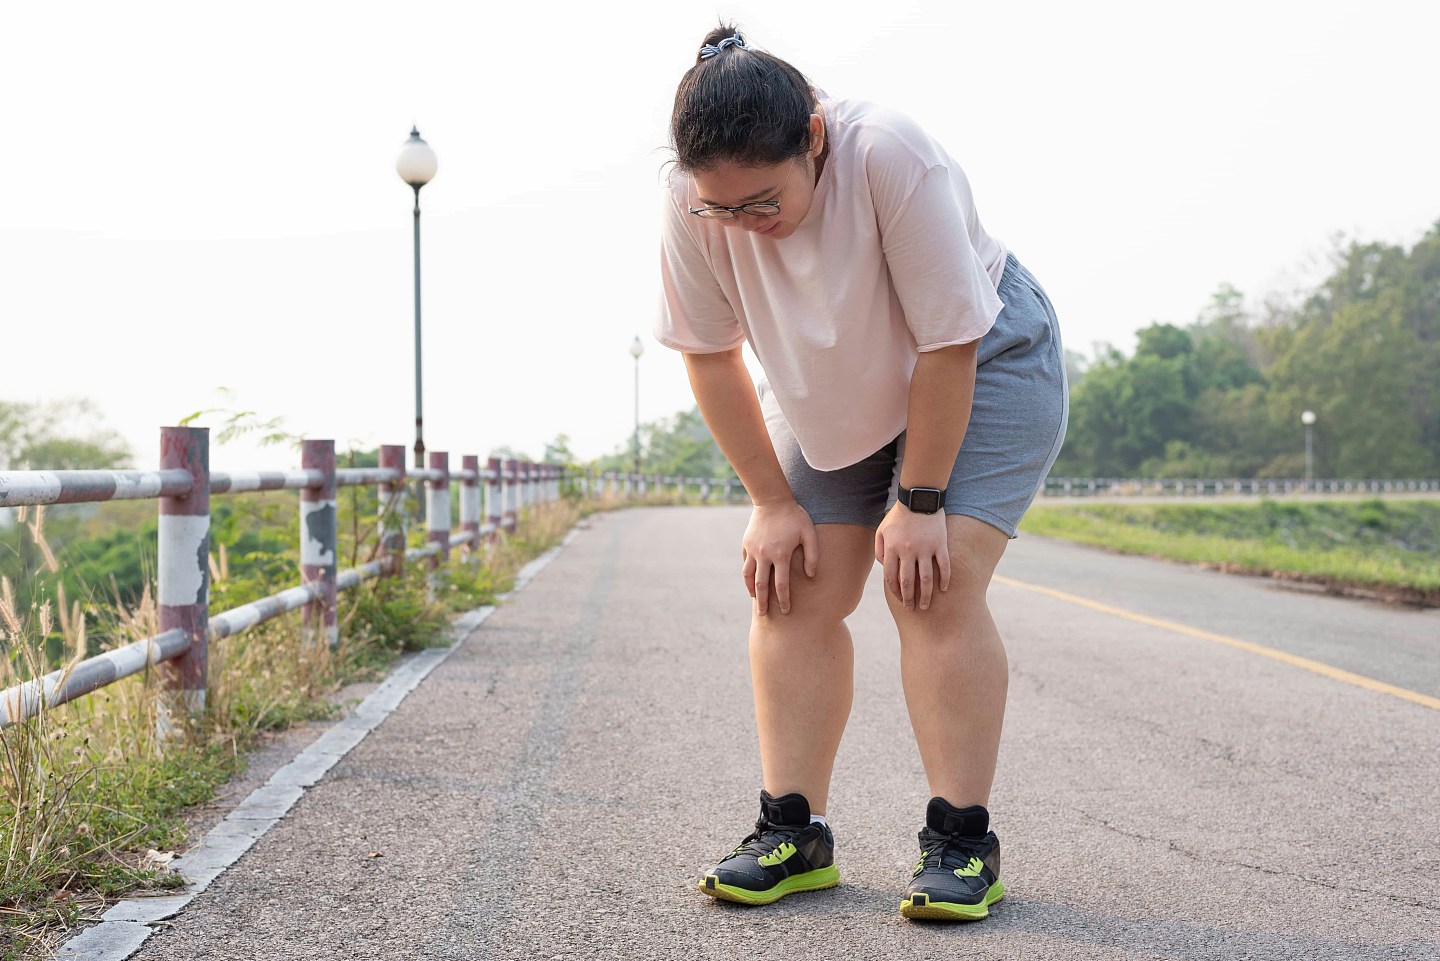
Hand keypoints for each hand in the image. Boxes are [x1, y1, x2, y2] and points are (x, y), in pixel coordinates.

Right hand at [741, 500, 817, 615]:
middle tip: (763, 616)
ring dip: (751, 590)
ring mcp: (752, 550)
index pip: (781, 585)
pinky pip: (745, 563)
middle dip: (762, 602)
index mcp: (780, 555)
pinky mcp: (746, 544)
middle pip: (761, 586)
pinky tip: (751, 579)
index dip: (784, 600)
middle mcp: (764, 555)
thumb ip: (812, 555)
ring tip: (754, 599)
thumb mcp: (809, 533)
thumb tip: (811, 575)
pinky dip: (747, 574)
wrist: (772, 499)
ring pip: (748, 576)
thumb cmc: (795, 516)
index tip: (786, 611)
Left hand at [875, 502, 950, 610]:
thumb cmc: (899, 515)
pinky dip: (944, 580)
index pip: (891, 576)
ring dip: (926, 595)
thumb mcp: (882, 529)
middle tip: (912, 608)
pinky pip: (944, 566)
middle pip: (908, 582)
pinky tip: (943, 590)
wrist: (919, 497)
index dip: (895, 591)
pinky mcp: (940, 544)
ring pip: (926, 578)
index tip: (899, 599)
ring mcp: (925, 548)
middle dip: (909, 598)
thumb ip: (879, 549)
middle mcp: (907, 551)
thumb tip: (883, 566)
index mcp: (892, 548)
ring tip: (926, 606)